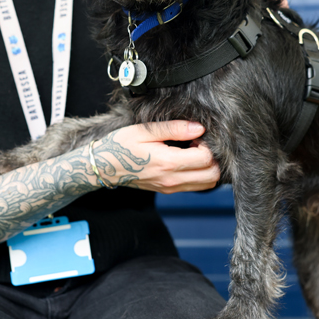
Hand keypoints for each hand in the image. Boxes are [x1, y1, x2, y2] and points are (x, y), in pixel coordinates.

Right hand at [91, 121, 219, 193]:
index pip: (206, 158)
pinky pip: (196, 187)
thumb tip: (199, 128)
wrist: (104, 167)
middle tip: (198, 144)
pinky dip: (201, 174)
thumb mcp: (145, 131)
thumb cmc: (121, 146)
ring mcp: (171, 188)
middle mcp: (172, 180)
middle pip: (213, 175)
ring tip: (194, 152)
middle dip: (213, 157)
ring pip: (208, 184)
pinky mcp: (169, 191)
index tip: (195, 135)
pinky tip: (187, 160)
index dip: (207, 144)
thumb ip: (174, 128)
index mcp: (168, 163)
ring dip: (208, 167)